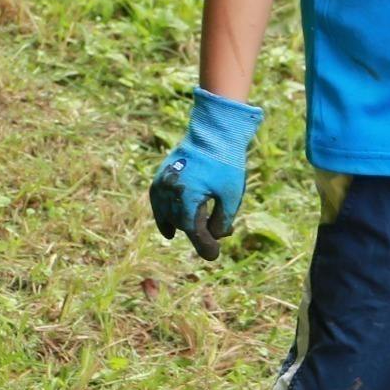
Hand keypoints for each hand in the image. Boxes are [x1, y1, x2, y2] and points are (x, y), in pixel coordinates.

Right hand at [149, 86, 263, 260]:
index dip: (205, 246)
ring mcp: (162, 184)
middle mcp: (170, 192)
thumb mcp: (231, 195)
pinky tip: (170, 232)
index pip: (194, 231)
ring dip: (184, 225)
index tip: (214, 256)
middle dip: (201, 232)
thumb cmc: (225, 164)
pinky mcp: (160, 178)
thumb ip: (221, 220)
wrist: (212, 132)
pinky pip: (158, 204)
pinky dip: (164, 217)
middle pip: (184, 224)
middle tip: (222, 232)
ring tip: (201, 231)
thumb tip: (212, 238)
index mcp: (188, 197)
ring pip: (169, 216)